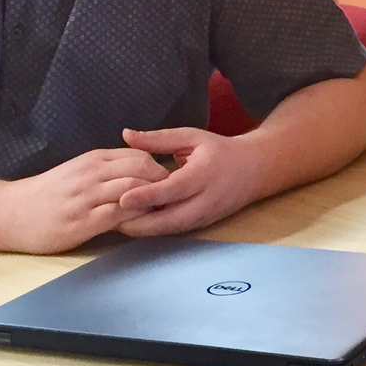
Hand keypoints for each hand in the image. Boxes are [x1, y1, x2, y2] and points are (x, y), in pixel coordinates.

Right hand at [0, 147, 169, 253]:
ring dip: (153, 200)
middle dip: (163, 182)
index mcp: (93, 159)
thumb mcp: (77, 171)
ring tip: (161, 210)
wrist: (11, 212)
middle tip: (172, 196)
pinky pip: (119, 214)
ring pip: (134, 189)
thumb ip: (105, 169)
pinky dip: (136, 217)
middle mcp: (92, 174)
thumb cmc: (46, 194)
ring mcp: (87, 197)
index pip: (138, 155)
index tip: (168, 181)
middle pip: (142, 168)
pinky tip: (142, 223)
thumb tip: (138, 172)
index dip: (158, 167)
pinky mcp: (83, 221)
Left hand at [110, 127, 264, 236]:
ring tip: (116, 225)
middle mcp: (206, 200)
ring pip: (171, 229)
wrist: (255, 170)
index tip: (122, 199)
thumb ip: (158, 139)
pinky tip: (135, 225)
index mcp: (203, 174)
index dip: (147, 196)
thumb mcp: (191, 137)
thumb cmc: (219, 150)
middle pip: (170, 220)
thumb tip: (126, 135)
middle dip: (140, 224)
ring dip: (145, 230)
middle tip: (110, 220)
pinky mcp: (202, 225)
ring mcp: (205, 216)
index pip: (173, 189)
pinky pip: (175, 230)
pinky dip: (155, 230)